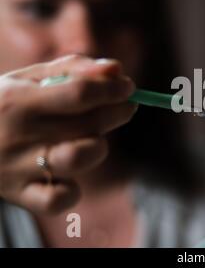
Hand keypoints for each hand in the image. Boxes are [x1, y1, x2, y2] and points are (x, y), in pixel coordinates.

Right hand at [0, 54, 136, 213]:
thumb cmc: (5, 104)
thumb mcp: (29, 79)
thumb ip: (74, 69)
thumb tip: (116, 69)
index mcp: (19, 100)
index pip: (80, 93)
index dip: (113, 89)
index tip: (128, 86)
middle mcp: (19, 135)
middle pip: (88, 124)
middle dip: (118, 112)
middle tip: (127, 105)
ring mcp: (18, 168)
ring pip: (79, 158)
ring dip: (98, 147)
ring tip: (96, 139)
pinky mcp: (20, 195)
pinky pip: (59, 200)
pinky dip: (73, 190)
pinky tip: (71, 174)